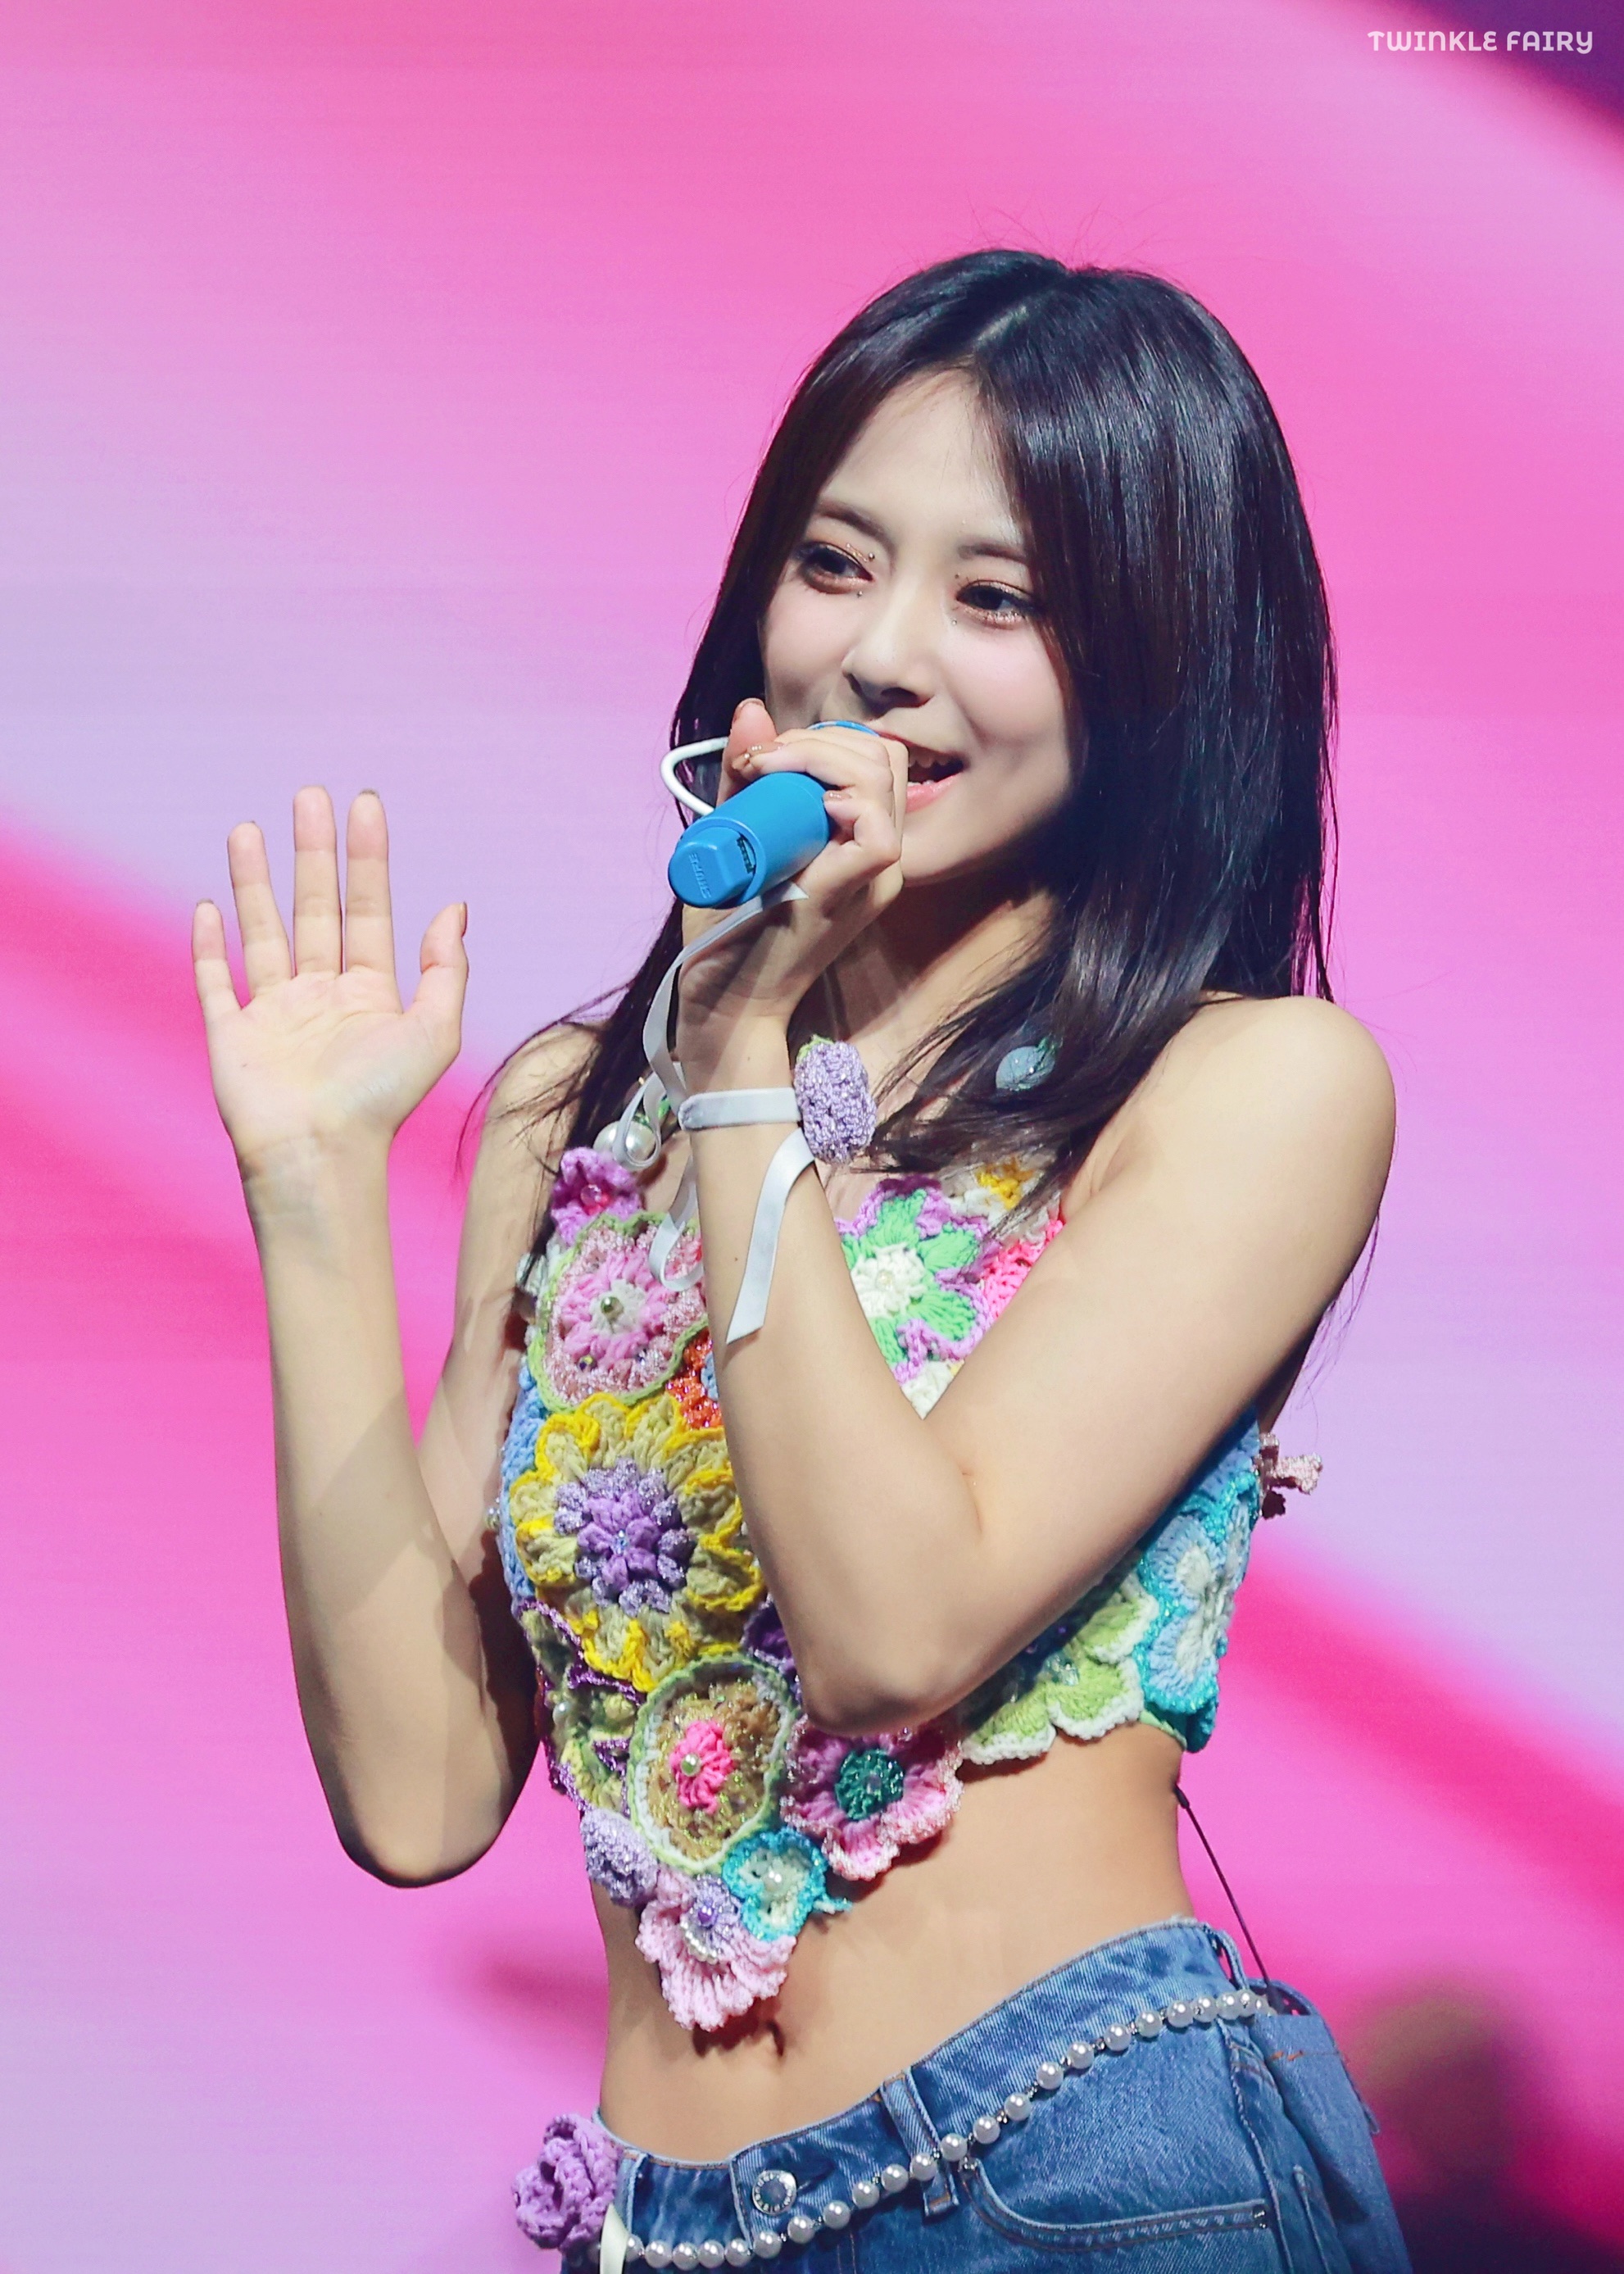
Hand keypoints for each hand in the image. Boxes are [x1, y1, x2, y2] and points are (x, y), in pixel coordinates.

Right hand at [193, 788, 466, 1182]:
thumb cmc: (379, 1103)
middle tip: (308, 796)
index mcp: (370, 995)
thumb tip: (453, 907)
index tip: (364, 806)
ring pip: (262, 932)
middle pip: (315, 909)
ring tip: (247, 830)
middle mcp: (321, 998)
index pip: (368, 910)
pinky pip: (216, 983)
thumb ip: (445, 970)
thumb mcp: (435, 1032)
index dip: (367, 859)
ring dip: (254, 882)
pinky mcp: (232, 1035)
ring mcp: (274, 1015)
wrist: (318, 1153)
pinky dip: (209, 947)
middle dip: (312, 852)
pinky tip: (208, 907)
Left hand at [675, 700, 906, 1079]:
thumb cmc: (728, 931)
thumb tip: (752, 711)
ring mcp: (874, 879)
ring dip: (820, 758)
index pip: (874, 759)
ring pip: (883, 780)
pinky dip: (839, 799)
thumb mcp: (735, 839)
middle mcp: (880, 859)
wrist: (726, 1006)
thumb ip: (743, 782)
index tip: (762, 756)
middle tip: (762, 763)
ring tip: (766, 774)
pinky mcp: (855, 896)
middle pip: (885, 757)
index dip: (824, 738)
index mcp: (859, 844)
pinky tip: (796, 801)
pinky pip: (877, 833)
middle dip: (819, 738)